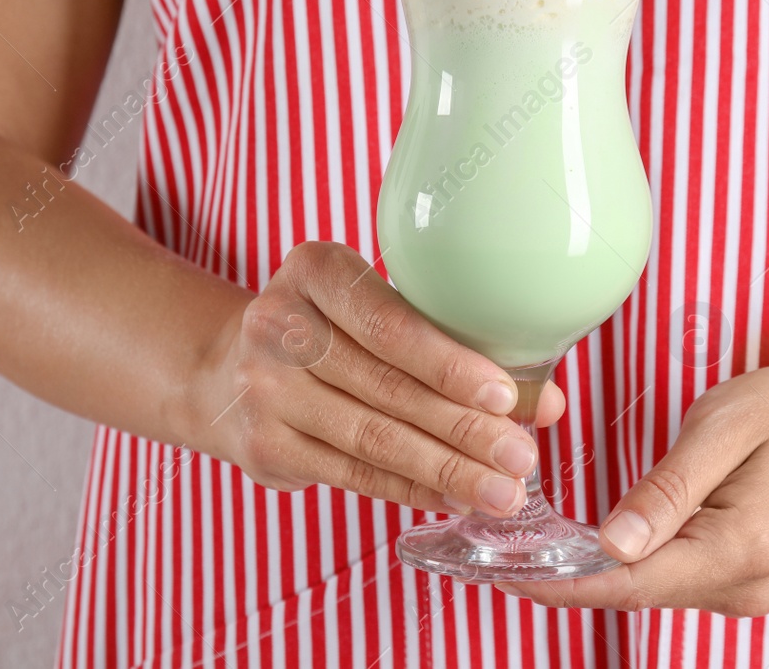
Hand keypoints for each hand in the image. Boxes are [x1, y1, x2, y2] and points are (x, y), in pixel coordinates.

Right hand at [186, 242, 564, 517]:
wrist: (224, 368)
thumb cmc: (329, 329)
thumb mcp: (373, 305)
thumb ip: (451, 340)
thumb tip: (544, 400)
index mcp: (314, 270)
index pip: (389, 322)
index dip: (450, 364)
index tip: (506, 397)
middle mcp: (278, 325)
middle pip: (387, 387)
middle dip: (464, 428)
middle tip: (522, 455)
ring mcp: (264, 390)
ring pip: (372, 439)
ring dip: (447, 471)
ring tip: (503, 491)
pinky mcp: (265, 447)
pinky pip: (353, 474)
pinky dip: (411, 490)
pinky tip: (456, 497)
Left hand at [497, 366, 768, 616]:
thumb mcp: (723, 428)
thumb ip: (668, 489)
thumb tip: (613, 544)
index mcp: (742, 548)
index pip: (634, 582)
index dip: (564, 582)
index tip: (508, 575)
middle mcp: (745, 585)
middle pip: (637, 593)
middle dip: (567, 577)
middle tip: (497, 554)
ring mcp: (745, 590)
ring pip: (650, 590)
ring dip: (594, 573)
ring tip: (529, 549)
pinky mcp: (738, 581)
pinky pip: (670, 580)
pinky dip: (628, 565)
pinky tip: (589, 546)